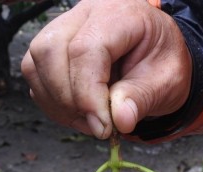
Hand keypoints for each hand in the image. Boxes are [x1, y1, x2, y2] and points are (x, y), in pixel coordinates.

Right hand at [21, 0, 191, 138]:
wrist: (158, 57)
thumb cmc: (162, 62)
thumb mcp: (167, 81)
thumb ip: (142, 99)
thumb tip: (119, 120)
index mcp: (119, 13)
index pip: (86, 50)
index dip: (88, 94)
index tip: (103, 127)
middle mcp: (85, 14)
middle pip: (49, 51)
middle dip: (68, 99)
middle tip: (97, 126)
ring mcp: (63, 28)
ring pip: (35, 64)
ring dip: (58, 104)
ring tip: (91, 122)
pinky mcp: (51, 49)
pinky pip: (35, 76)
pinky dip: (53, 103)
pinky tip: (80, 114)